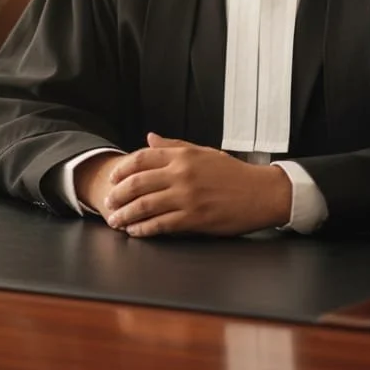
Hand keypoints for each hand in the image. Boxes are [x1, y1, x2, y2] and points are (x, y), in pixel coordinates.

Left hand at [103, 133, 292, 237]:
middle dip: (118, 195)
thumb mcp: (203, 152)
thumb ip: (174, 146)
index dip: (123, 169)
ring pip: (145, 205)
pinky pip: (161, 225)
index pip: (142, 158)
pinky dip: (144, 229)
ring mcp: (187, 197)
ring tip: (116, 221)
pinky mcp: (194, 218)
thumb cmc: (233, 173)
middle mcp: (182, 174)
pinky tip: (136, 232)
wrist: (261, 192)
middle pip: (138, 183)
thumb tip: (149, 138)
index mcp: (184, 156)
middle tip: (108, 203)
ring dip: (126, 215)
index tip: (113, 178)